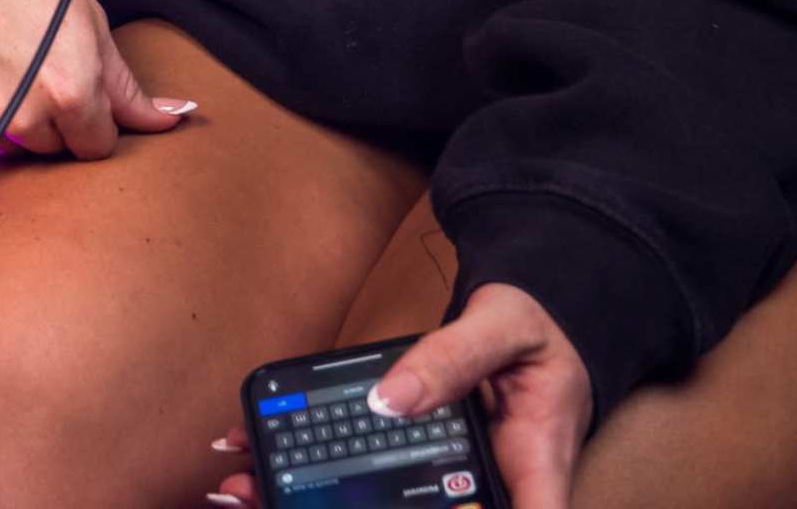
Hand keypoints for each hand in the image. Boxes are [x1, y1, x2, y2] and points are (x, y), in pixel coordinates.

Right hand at [0, 0, 196, 157]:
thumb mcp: (93, 25)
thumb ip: (128, 87)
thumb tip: (174, 119)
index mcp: (71, 96)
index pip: (97, 148)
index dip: (96, 120)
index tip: (84, 93)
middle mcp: (23, 117)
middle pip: (53, 149)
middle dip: (56, 122)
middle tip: (44, 72)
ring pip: (11, 145)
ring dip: (16, 120)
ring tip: (9, 68)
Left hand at [201, 285, 591, 508]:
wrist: (539, 308)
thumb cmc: (539, 318)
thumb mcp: (501, 325)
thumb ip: (451, 359)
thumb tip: (390, 399)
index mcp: (537, 459)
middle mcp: (505, 482)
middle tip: (284, 505)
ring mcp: (471, 476)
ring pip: (411, 506)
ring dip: (337, 500)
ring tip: (257, 491)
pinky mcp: (443, 461)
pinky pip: (392, 476)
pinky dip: (338, 471)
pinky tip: (274, 462)